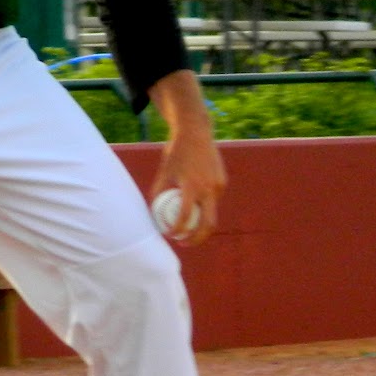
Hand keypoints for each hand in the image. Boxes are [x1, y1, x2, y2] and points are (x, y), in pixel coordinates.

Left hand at [146, 69, 225, 247]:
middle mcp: (209, 188)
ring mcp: (218, 186)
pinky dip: (204, 206)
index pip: (185, 216)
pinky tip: (193, 200)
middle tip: (183, 242)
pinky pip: (213, 200)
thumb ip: (158, 192)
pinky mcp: (222, 182)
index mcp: (192, 186)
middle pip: (207, 224)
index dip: (178, 230)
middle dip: (196, 238)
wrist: (196, 133)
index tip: (171, 235)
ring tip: (186, 223)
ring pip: (211, 212)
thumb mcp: (164, 172)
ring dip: (200, 222)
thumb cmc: (175, 153)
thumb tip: (153, 212)